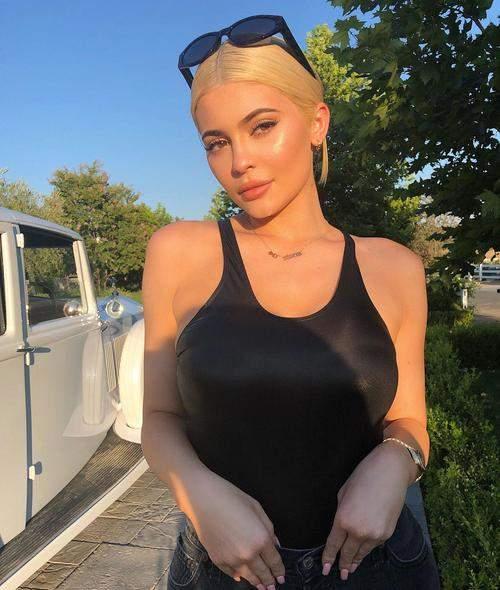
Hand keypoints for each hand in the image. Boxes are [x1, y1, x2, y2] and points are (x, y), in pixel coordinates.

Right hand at [188, 469, 285, 588]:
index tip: (281, 578)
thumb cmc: (231, 497)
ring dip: (256, 582)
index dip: (279, 571)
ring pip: (248, 576)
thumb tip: (274, 544)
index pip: (274, 561)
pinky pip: (231, 573)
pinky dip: (238, 576)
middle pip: (262, 572)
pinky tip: (240, 577)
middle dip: (269, 580)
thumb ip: (268, 528)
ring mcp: (232, 559)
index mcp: (260, 539)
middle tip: (272, 586)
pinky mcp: (218, 560)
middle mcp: (248, 554)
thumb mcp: (256, 508)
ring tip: (260, 586)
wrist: (203, 499)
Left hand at [321, 442, 411, 580]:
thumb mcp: (343, 493)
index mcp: (343, 519)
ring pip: (362, 553)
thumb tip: (343, 525)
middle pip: (347, 553)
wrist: (390, 472)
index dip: (328, 558)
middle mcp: (358, 531)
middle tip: (340, 574)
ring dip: (356, 561)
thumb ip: (341, 513)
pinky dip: (368, 549)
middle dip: (342, 564)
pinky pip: (374, 546)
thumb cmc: (363, 476)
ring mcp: (374, 535)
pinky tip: (365, 552)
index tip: (325, 568)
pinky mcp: (387, 534)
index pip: (333, 545)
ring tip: (351, 569)